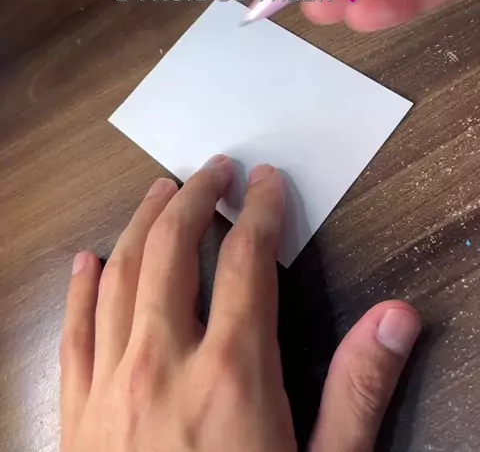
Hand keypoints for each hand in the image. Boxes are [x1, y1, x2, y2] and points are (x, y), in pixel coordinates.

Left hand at [61, 157, 419, 451]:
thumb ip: (357, 392)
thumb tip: (396, 317)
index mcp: (231, 375)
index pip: (248, 260)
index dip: (260, 210)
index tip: (266, 182)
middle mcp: (162, 365)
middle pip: (173, 248)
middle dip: (195, 196)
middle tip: (212, 169)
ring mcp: (109, 388)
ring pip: (119, 275)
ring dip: (140, 222)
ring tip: (158, 190)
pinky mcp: (74, 418)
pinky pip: (71, 332)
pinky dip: (79, 288)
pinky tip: (88, 261)